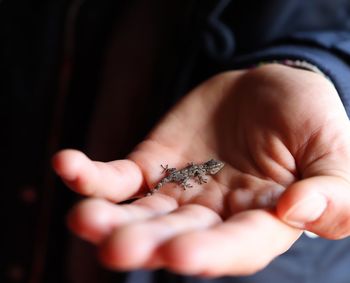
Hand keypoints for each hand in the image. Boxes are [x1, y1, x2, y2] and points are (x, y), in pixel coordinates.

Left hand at [53, 64, 349, 276]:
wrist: (266, 87)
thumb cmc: (308, 119)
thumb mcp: (334, 149)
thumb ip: (333, 188)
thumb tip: (302, 211)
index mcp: (261, 219)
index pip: (237, 246)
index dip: (212, 254)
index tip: (182, 255)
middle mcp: (214, 214)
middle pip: (177, 236)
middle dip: (146, 243)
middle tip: (114, 247)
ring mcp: (178, 190)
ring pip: (140, 213)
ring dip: (109, 218)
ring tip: (83, 217)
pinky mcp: (152, 164)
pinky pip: (118, 177)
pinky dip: (92, 176)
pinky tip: (68, 165)